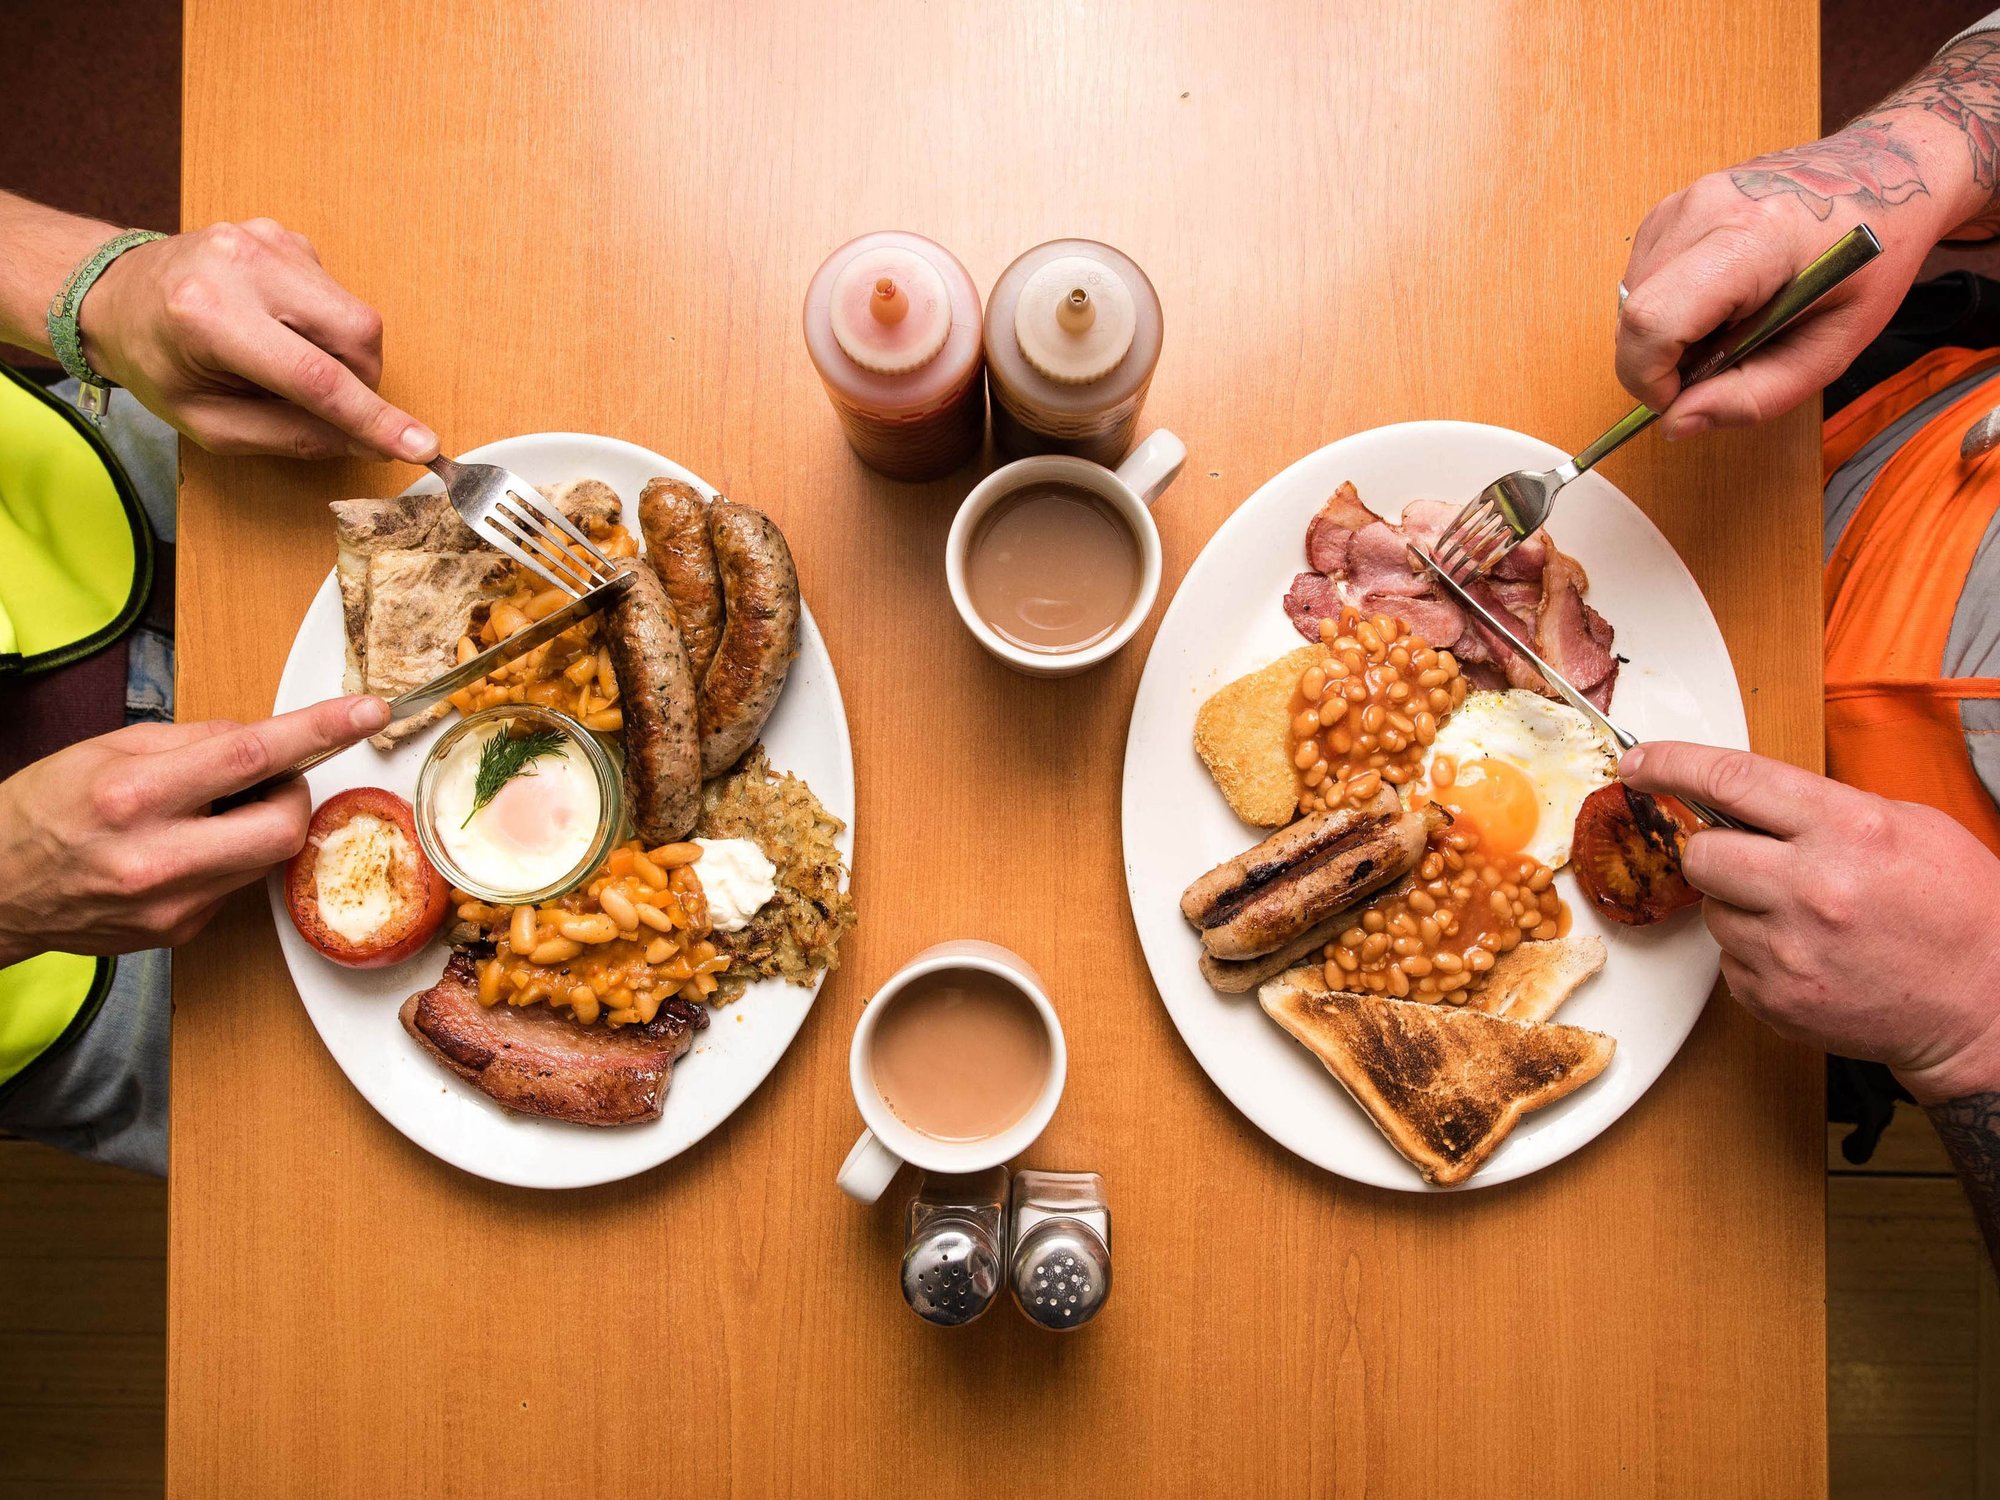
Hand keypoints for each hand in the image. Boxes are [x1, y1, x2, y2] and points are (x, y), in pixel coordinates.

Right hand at [0, 695, 389, 965]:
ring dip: (258, 827)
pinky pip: (237, 885)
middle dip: (293, 796)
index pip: (250, 756)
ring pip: (267, 857)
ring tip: (205, 815)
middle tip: (266, 782)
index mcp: (136, 796)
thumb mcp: (108, 749)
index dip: (319, 731)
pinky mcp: (181, 931)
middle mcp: (157, 857)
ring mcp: (173, 904)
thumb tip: (264, 737)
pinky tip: (183, 852)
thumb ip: (195, 741)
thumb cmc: (42, 810)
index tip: (367, 713)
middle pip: (284, 826)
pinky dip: (229, 859)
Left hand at [77, 218, 436, 462]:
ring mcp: (267, 240)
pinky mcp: (285, 235)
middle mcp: (242, 265)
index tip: (421, 446)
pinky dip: (325, 327)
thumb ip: (289, 437)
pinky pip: (337, 295)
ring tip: (290, 363)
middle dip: (363, 382)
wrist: (115, 294)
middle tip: (332, 408)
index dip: (374, 417)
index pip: (315, 376)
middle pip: (354, 334)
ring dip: (343, 356)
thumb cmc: (157, 364)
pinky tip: (285, 329)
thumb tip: (364, 443)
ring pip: (355, 315)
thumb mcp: (208, 425)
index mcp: (209, 316)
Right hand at [1615, 142, 1936, 438]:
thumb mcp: (1832, 348)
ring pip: (1632, 300)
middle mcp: (1707, 209)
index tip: (1680, 399)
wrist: (1887, 176)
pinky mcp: (1673, 206)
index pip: (1654, 321)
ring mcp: (1685, 201)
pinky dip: (1668, 305)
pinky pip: (1641, 278)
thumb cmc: (1871, 259)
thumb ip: (1754, 396)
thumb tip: (1677, 421)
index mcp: (1754, 240)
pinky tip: (1718, 299)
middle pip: (1636, 315)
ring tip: (1728, 325)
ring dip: (1665, 332)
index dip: (1650, 377)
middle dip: (1659, 360)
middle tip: (1722, 360)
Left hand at [1620, 741, 1999, 1102]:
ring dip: (1741, 907)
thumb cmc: (1957, 913)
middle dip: (1712, 850)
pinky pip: (1729, 961)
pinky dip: (1756, 953)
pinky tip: (1808, 953)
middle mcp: (1810, 888)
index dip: (1672, 763)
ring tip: (1804, 916)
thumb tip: (1745, 797)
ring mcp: (1789, 949)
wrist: (1986, 1006)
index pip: (1731, 779)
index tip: (1640, 763)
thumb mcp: (1909, 826)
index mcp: (1846, 830)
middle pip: (1700, 853)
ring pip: (1711, 910)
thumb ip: (1823, 807)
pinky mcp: (1774, 997)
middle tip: (1750, 860)